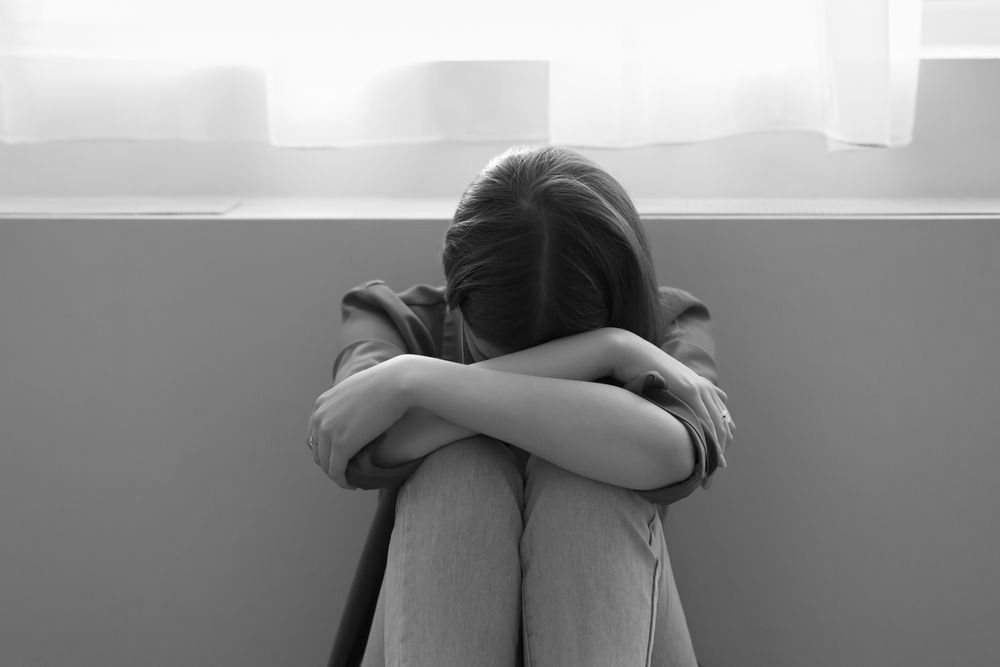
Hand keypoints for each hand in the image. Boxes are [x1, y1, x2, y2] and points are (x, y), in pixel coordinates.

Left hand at [307, 354, 414, 487]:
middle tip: (345, 472)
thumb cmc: (388, 383)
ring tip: (349, 480)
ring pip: (326, 464)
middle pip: (317, 451)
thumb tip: (358, 408)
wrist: (398, 383)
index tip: (338, 458)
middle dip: (329, 464)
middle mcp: (320, 417)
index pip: (313, 435)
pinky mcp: (342, 445)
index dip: (324, 450)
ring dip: (336, 475)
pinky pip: (336, 471)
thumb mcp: (360, 388)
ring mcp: (329, 431)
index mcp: (322, 403)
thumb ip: (351, 400)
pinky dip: (342, 481)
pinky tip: (352, 485)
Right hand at [612, 329, 733, 466]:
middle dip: (719, 453)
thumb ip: (673, 397)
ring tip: (709, 475)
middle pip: (721, 426)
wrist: (628, 353)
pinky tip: (707, 458)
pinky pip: (704, 420)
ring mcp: (698, 387)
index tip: (716, 463)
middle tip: (713, 476)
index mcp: (699, 386)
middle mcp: (703, 387)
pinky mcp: (689, 389)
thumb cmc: (639, 371)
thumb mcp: (660, 386)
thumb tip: (673, 413)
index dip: (720, 442)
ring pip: (716, 427)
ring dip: (715, 453)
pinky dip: (709, 441)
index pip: (719, 419)